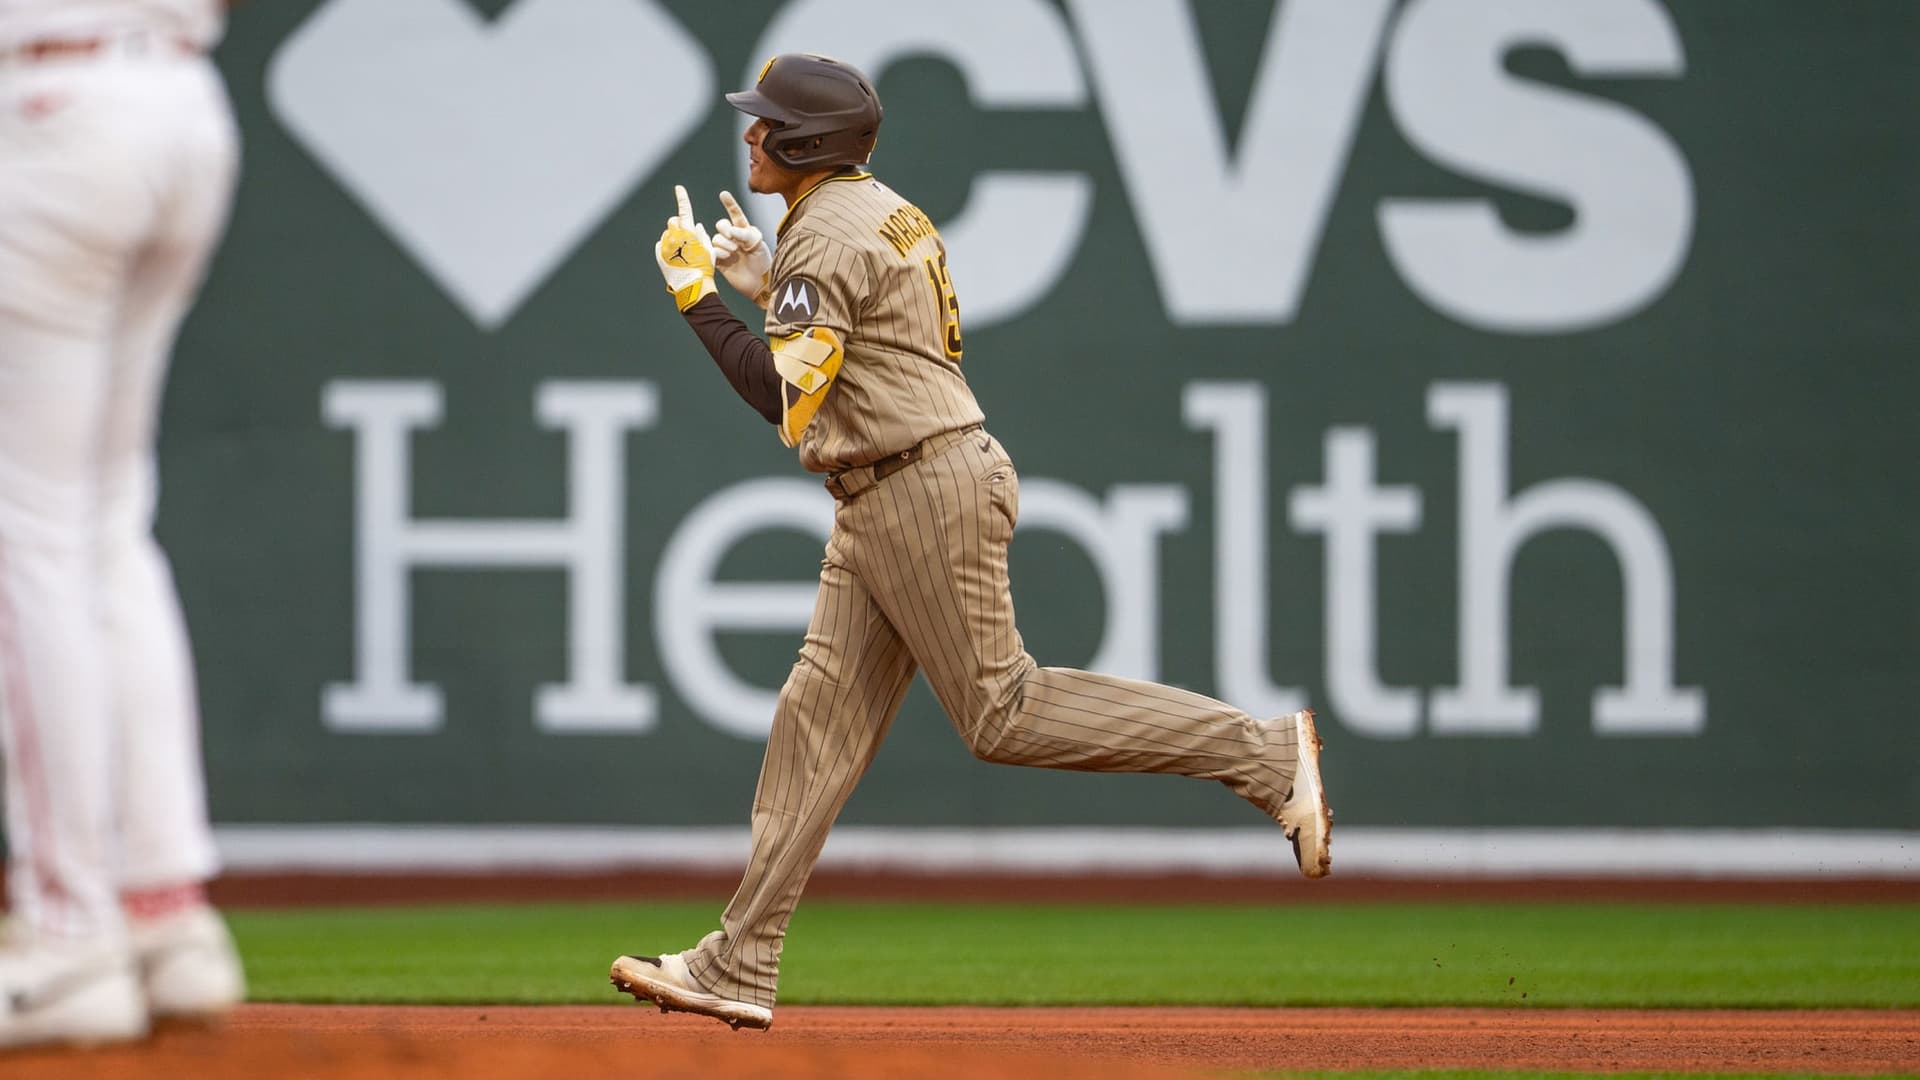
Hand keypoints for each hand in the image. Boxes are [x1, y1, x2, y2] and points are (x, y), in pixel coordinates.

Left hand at [655, 184, 716, 311]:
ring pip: (667, 234)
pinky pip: (661, 245)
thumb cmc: (704, 267)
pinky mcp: (659, 254)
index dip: (682, 197)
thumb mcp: (709, 250)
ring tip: (683, 252)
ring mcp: (665, 245)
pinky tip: (676, 258)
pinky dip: (668, 247)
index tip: (679, 188)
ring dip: (674, 237)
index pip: (684, 210)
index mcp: (688, 232)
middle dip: (679, 224)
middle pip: (673, 221)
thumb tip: (696, 225)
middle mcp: (674, 236)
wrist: (692, 285)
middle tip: (687, 235)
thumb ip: (701, 235)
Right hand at [711, 191, 772, 307]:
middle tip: (733, 238)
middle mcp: (734, 238)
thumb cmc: (764, 262)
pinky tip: (727, 258)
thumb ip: (745, 234)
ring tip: (734, 252)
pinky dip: (719, 253)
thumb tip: (730, 231)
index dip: (730, 204)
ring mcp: (726, 249)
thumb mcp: (758, 244)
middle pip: (721, 225)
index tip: (723, 194)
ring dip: (724, 243)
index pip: (736, 215)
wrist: (761, 284)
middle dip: (725, 228)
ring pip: (716, 238)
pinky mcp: (720, 260)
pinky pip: (712, 251)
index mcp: (745, 231)